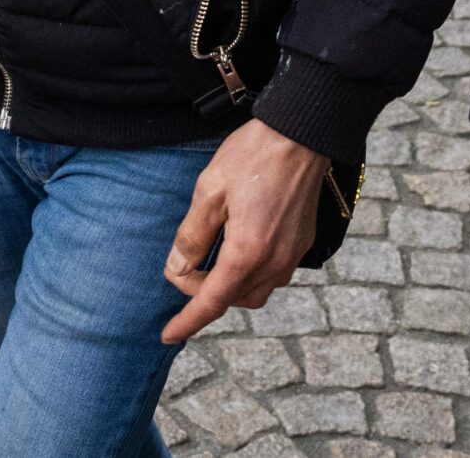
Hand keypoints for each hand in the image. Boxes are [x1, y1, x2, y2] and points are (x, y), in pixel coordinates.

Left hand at [162, 119, 330, 343]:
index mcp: (248, 252)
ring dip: (229, 287)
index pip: (212, 302)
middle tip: (183, 268)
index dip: (187, 321)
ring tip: (208, 263)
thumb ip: (192, 236)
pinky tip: (236, 250)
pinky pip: (272, 275)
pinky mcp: (301, 244)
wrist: (301, 134)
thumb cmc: (253, 156)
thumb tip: (178, 270)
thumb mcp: (209, 191)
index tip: (167, 334)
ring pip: (255, 292)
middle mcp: (275, 262)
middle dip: (205, 294)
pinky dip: (249, 275)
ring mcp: (292, 255)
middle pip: (234, 299)